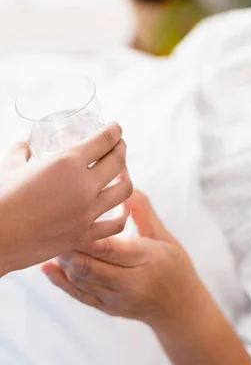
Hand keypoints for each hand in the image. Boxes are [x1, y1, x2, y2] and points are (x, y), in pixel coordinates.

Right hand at [0, 123, 132, 275]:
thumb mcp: (9, 165)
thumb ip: (22, 150)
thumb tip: (27, 144)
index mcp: (67, 162)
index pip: (104, 140)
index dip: (114, 131)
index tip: (116, 128)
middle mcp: (84, 186)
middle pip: (118, 161)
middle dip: (121, 149)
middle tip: (119, 146)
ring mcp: (87, 212)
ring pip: (124, 191)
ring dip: (125, 178)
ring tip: (121, 175)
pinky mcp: (84, 236)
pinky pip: (115, 224)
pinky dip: (120, 214)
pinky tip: (119, 208)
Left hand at [42, 190, 204, 331]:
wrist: (181, 309)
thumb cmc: (176, 267)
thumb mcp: (165, 237)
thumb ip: (144, 213)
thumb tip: (128, 187)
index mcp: (146, 259)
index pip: (109, 247)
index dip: (87, 234)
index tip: (71, 216)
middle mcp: (130, 282)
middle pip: (90, 266)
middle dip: (69, 247)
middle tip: (54, 226)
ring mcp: (118, 299)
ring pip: (81, 281)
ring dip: (64, 262)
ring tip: (51, 241)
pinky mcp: (108, 309)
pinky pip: (80, 296)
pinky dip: (61, 282)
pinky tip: (48, 268)